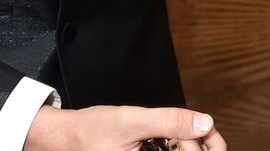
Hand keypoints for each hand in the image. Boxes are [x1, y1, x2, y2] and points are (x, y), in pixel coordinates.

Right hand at [25, 104, 224, 150]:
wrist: (65, 138)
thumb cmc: (90, 131)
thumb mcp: (130, 121)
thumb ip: (168, 121)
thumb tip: (204, 123)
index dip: (204, 143)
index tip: (200, 127)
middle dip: (200, 144)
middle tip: (196, 127)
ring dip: (189, 146)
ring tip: (183, 132)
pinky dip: (177, 148)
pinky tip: (172, 140)